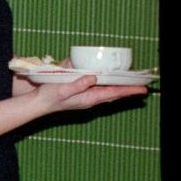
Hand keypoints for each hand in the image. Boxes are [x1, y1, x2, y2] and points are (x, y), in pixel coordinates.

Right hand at [33, 74, 147, 113]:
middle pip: (114, 93)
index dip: (129, 90)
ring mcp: (86, 96)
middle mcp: (90, 98)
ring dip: (120, 88)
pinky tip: (108, 82)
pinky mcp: (80, 93)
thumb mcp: (62, 89)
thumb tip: (93, 77)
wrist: (38, 103)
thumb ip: (77, 84)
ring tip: (131, 85)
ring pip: (108, 92)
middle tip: (142, 86)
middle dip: (128, 90)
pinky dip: (108, 86)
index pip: (113, 92)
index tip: (143, 89)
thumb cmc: (49, 97)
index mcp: (89, 97)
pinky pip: (99, 90)